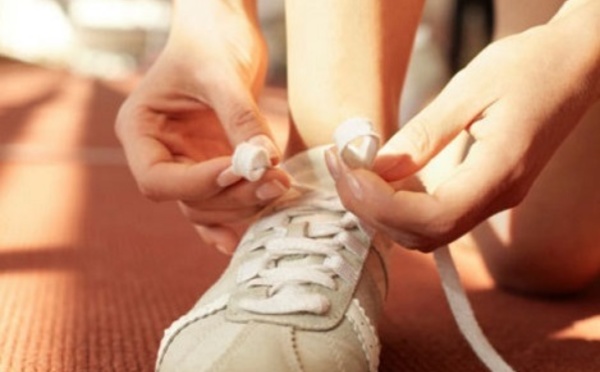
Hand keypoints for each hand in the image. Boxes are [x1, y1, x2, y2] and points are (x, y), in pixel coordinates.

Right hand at [116, 0, 289, 253]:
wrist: (225, 28)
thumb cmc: (210, 39)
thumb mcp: (222, 74)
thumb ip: (240, 120)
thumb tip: (264, 163)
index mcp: (141, 130)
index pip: (158, 179)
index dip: (198, 184)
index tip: (238, 170)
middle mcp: (161, 153)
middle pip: (189, 199)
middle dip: (232, 197)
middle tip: (275, 183)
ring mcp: (188, 162)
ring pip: (209, 205)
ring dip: (244, 204)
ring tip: (281, 186)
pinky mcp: (215, 163)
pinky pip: (222, 199)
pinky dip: (236, 215)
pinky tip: (249, 234)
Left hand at [327, 11, 599, 251]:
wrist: (575, 65)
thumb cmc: (529, 66)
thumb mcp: (471, 89)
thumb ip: (424, 135)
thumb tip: (379, 168)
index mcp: (500, 172)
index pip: (432, 217)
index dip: (382, 206)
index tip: (349, 172)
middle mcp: (498, 196)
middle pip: (424, 234)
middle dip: (372, 210)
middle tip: (340, 169)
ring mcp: (493, 198)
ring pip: (426, 232)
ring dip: (381, 211)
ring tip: (351, 172)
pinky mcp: (484, 190)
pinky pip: (435, 215)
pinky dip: (398, 205)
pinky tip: (377, 178)